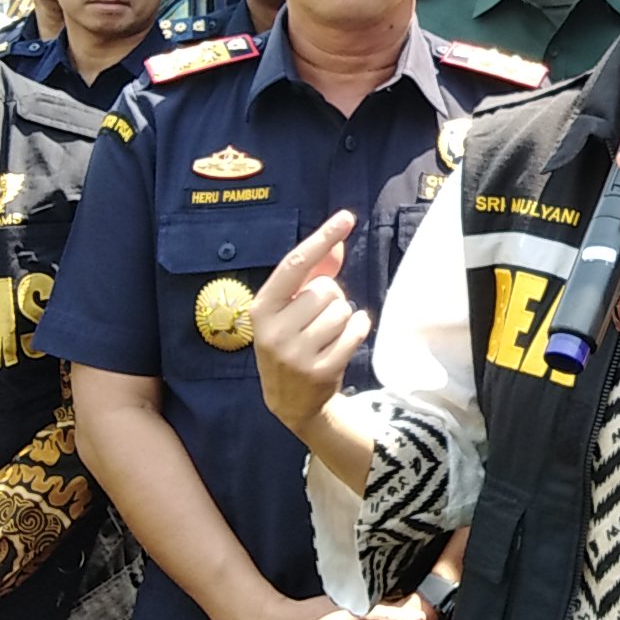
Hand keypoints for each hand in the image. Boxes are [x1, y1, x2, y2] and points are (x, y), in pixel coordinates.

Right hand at [252, 210, 372, 439]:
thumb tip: (338, 242)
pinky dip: (358, 330)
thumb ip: (314, 273)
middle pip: (327, 289)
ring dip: (344, 318)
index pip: (295, 265)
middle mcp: (273, 331)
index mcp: (261, 309)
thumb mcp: (291, 309)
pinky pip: (356, 330)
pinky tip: (342, 342)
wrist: (291, 401)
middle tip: (317, 321)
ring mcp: (295, 354)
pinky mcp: (319, 371)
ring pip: (343, 310)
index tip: (346, 218)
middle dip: (331, 299)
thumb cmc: (293, 341)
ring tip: (326, 335)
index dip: (322, 238)